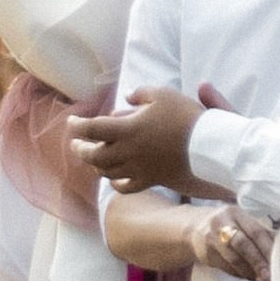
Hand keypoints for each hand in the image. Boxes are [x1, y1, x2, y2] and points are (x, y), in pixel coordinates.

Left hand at [69, 85, 203, 191]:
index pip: (92, 129)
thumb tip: (126, 97)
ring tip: (92, 158)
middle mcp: (128, 151)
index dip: (78, 126)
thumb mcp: (162, 94)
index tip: (71, 123)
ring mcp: (138, 168)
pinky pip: (126, 187)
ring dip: (96, 165)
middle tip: (76, 144)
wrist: (207, 145)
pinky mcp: (151, 180)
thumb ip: (140, 93)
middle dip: (81, 149)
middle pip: (94, 156)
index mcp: (127, 129)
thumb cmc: (184, 116)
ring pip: (107, 172)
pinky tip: (114, 179)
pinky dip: (116, 183)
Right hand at [188, 205, 270, 280]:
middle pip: (243, 245)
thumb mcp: (241, 222)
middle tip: (268, 276)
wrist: (193, 227)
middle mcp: (222, 223)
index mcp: (236, 213)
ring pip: (234, 259)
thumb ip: (261, 233)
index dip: (268, 248)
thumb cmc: (227, 225)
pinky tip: (246, 276)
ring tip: (259, 279)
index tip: (278, 262)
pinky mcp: (205, 254)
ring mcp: (211, 239)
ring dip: (249, 272)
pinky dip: (239, 274)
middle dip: (258, 262)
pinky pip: (226, 267)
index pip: (256, 231)